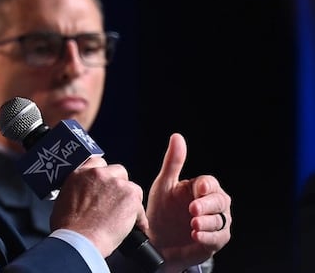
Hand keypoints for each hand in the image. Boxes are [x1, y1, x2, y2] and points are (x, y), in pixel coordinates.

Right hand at [50, 156, 147, 257]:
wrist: (78, 240)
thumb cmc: (67, 227)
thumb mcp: (62, 200)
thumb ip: (76, 191)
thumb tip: (82, 197)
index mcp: (79, 174)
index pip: (97, 162)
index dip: (104, 175)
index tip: (105, 184)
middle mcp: (97, 174)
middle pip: (118, 172)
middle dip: (118, 186)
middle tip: (114, 202)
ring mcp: (114, 183)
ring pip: (130, 187)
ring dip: (128, 200)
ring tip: (123, 217)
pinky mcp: (129, 195)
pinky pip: (139, 204)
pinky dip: (138, 216)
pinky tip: (134, 226)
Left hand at [146, 133, 231, 272]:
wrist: (157, 240)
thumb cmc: (161, 210)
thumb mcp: (164, 185)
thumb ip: (173, 162)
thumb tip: (177, 136)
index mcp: (201, 189)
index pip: (211, 183)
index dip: (207, 185)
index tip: (199, 188)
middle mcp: (212, 205)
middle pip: (220, 201)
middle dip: (207, 205)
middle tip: (192, 209)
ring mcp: (215, 223)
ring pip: (220, 220)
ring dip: (207, 222)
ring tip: (192, 224)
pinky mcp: (214, 241)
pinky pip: (217, 238)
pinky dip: (208, 237)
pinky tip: (196, 235)